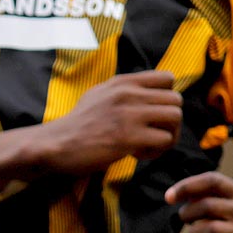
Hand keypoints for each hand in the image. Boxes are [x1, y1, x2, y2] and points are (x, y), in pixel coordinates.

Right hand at [43, 70, 181, 175]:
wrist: (56, 144)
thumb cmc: (77, 124)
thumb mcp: (99, 95)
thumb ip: (123, 90)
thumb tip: (148, 91)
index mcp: (122, 82)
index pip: (168, 78)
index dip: (166, 98)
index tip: (152, 114)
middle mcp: (128, 94)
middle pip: (177, 100)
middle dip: (169, 121)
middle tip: (152, 134)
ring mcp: (129, 115)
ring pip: (176, 118)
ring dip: (168, 136)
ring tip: (147, 145)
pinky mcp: (129, 137)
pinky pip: (165, 140)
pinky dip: (156, 152)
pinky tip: (136, 154)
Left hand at [167, 171, 232, 232]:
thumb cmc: (231, 226)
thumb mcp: (222, 206)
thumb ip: (201, 197)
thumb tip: (171, 196)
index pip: (212, 180)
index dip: (186, 186)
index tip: (168, 198)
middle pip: (207, 205)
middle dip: (187, 213)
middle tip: (186, 220)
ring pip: (209, 229)